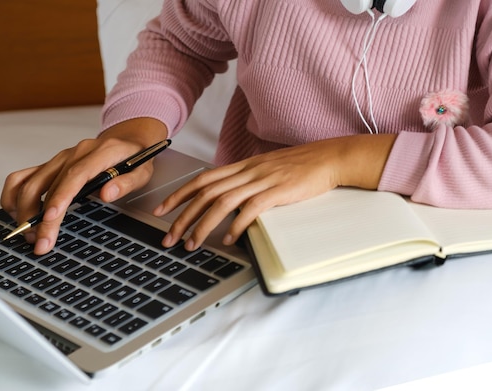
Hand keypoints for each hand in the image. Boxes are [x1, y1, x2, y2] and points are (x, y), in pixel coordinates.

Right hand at [0, 117, 166, 254]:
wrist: (125, 138)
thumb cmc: (135, 158)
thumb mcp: (143, 171)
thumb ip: (127, 182)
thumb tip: (107, 193)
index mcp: (100, 152)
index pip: (76, 175)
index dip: (61, 196)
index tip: (51, 217)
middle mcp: (75, 153)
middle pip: (49, 184)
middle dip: (40, 216)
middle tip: (40, 243)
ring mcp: (59, 158)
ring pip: (30, 181)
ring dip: (23, 210)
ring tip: (29, 235)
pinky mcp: (50, 165)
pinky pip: (22, 177)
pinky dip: (14, 196)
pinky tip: (17, 215)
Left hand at [153, 134, 395, 250]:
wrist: (329, 158)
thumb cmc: (300, 166)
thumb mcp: (267, 169)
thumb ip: (246, 180)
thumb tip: (228, 196)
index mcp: (242, 166)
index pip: (202, 179)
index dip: (178, 194)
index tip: (161, 210)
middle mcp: (247, 171)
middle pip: (205, 193)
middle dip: (182, 216)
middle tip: (168, 236)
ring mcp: (261, 180)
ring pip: (222, 202)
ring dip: (202, 225)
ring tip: (191, 244)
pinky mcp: (278, 191)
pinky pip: (250, 209)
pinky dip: (235, 225)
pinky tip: (228, 239)